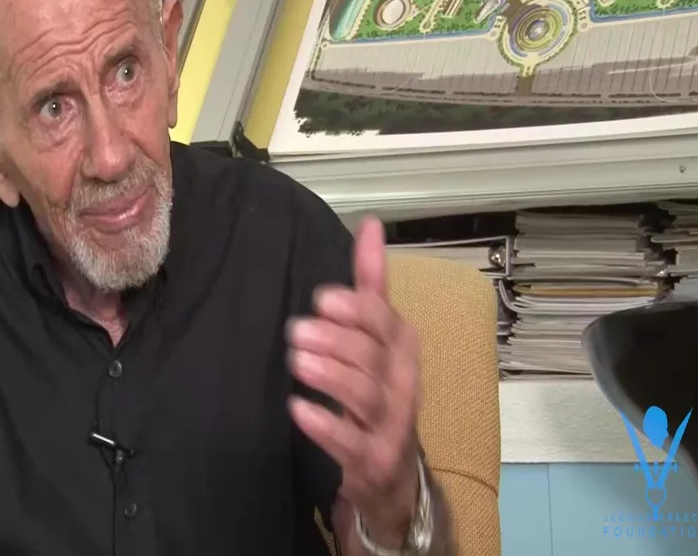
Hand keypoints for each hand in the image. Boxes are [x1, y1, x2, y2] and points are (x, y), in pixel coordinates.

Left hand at [288, 216, 421, 544]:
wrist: (390, 471)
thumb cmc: (377, 390)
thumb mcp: (377, 337)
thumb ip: (370, 284)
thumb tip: (371, 224)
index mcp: (401, 347)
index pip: (385, 321)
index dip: (356, 310)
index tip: (322, 299)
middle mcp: (402, 382)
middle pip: (373, 356)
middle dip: (336, 340)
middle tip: (295, 330)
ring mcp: (390, 424)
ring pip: (365, 395)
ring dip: (330, 375)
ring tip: (297, 361)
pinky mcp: (372, 460)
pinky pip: (350, 443)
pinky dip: (325, 426)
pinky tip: (298, 410)